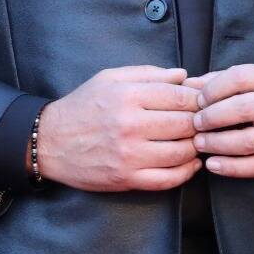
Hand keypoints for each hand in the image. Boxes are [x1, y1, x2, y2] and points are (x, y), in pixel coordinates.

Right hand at [35, 66, 201, 192]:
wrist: (50, 142)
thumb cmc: (82, 106)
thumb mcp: (109, 79)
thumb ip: (148, 74)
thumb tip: (184, 75)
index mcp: (127, 96)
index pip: (180, 97)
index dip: (199, 99)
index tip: (202, 102)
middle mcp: (130, 126)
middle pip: (185, 124)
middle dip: (200, 123)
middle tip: (203, 122)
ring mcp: (129, 155)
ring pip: (182, 152)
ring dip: (195, 147)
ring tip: (194, 140)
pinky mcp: (127, 179)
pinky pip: (169, 179)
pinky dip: (186, 172)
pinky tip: (189, 162)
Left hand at [188, 65, 253, 177]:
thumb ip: (222, 81)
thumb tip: (186, 85)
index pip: (239, 78)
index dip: (212, 89)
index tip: (198, 100)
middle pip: (241, 109)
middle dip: (211, 118)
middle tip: (195, 124)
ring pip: (247, 141)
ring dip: (217, 144)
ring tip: (199, 144)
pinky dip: (231, 167)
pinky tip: (213, 164)